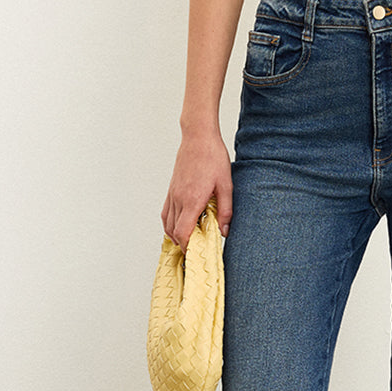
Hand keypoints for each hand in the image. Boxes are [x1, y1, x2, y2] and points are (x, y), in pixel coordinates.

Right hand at [161, 126, 232, 245]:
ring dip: (176, 234)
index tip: (197, 253)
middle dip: (184, 244)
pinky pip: (166, 212)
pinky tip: (181, 224)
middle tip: (197, 248)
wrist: (198, 137)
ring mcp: (173, 194)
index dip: (188, 247)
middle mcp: (179, 199)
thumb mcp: (226, 185)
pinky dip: (170, 223)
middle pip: (173, 232)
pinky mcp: (171, 189)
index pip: (183, 233)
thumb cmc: (213, 157)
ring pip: (167, 223)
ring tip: (190, 238)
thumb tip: (225, 231)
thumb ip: (225, 210)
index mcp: (192, 200)